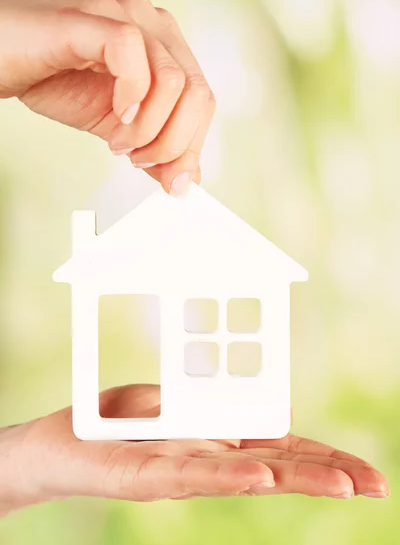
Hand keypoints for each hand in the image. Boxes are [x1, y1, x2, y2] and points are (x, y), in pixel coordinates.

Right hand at [0, 0, 214, 194]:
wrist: (3, 59)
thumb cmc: (56, 83)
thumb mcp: (117, 127)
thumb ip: (154, 148)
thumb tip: (185, 181)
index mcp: (166, 49)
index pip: (203, 101)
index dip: (191, 146)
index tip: (171, 180)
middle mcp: (154, 25)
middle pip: (198, 94)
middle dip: (173, 143)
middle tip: (139, 159)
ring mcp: (127, 15)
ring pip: (173, 81)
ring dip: (148, 128)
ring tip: (118, 142)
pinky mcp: (96, 17)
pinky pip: (133, 55)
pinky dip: (130, 97)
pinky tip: (115, 115)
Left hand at [0, 385, 388, 514]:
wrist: (55, 444)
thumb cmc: (115, 421)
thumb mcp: (170, 399)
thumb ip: (216, 404)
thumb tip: (279, 407)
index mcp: (217, 440)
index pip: (278, 449)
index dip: (321, 458)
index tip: (362, 471)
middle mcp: (207, 460)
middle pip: (275, 467)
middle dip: (326, 475)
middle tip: (376, 484)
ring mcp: (180, 471)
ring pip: (244, 476)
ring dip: (292, 479)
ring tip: (341, 483)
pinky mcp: (145, 476)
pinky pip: (191, 474)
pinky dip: (227, 475)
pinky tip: (259, 476)